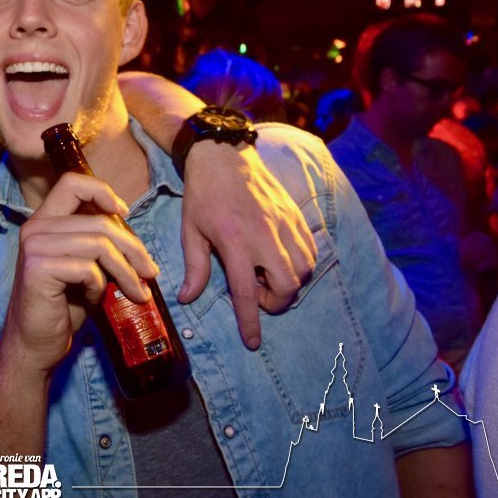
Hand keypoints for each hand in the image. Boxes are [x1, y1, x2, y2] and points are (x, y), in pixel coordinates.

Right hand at [0, 171, 157, 376]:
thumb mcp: (84, 269)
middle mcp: (35, 229)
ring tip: (137, 291)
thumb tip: (134, 239)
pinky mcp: (39, 269)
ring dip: (126, 271)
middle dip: (133, 247)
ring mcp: (35, 247)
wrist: (35, 345)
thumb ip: (97, 245)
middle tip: (150, 271)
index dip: (103, 191)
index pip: (72, 183)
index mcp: (43, 222)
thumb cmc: (62, 307)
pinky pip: (88, 268)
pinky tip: (97, 298)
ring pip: (99, 244)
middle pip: (99, 221)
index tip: (124, 212)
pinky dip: (100, 285)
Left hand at [179, 141, 315, 349]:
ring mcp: (284, 224)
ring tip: (265, 273)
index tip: (252, 342)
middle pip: (288, 284)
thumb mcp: (190, 231)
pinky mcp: (295, 215)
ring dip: (289, 282)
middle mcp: (264, 235)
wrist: (223, 154)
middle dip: (276, 300)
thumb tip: (187, 298)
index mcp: (234, 241)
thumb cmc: (202, 194)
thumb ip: (195, 267)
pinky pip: (310, 250)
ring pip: (305, 269)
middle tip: (256, 292)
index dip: (250, 321)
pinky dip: (300, 263)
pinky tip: (280, 259)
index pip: (246, 292)